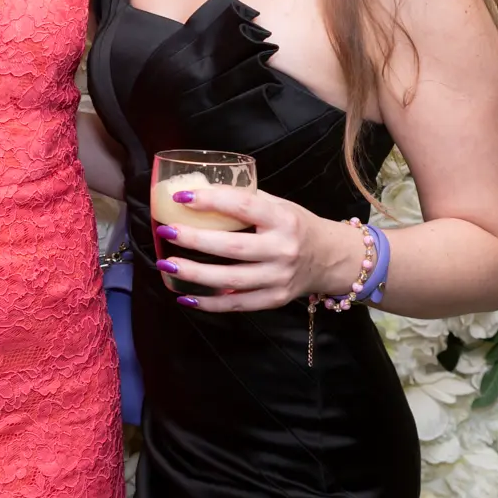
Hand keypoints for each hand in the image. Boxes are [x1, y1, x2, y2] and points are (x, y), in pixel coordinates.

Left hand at [152, 185, 361, 313]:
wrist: (330, 258)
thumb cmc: (296, 225)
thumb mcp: (278, 205)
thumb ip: (245, 201)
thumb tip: (199, 192)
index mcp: (283, 219)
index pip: (243, 207)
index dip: (211, 201)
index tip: (181, 197)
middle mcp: (283, 250)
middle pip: (233, 247)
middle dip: (195, 239)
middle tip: (166, 231)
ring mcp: (279, 278)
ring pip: (231, 280)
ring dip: (195, 274)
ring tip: (167, 264)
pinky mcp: (275, 299)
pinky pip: (237, 304)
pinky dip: (209, 303)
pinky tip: (185, 296)